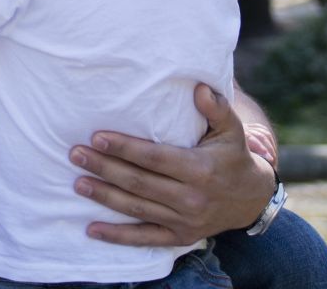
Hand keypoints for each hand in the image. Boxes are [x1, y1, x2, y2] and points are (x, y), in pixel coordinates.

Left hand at [68, 83, 274, 246]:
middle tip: (76, 155)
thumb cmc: (234, 156)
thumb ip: (217, 108)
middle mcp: (190, 198)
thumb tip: (199, 88)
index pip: (154, 158)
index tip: (97, 137)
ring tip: (78, 182)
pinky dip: (117, 236)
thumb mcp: (232, 130)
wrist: (250, 199)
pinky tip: (92, 229)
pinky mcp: (179, 237)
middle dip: (104, 168)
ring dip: (104, 196)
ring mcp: (184, 221)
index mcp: (200, 169)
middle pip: (138, 182)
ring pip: (136, 208)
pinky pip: (144, 238)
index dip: (124, 148)